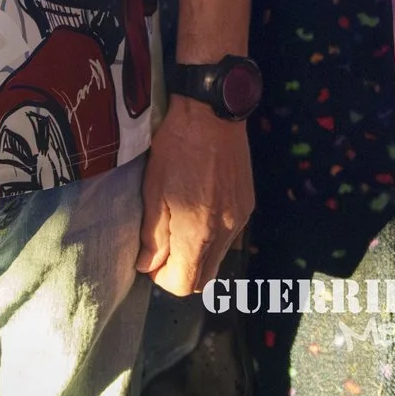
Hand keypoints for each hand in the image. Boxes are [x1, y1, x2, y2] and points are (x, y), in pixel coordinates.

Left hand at [137, 100, 252, 296]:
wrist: (213, 111)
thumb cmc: (177, 147)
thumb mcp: (154, 190)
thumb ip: (152, 235)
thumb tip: (147, 265)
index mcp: (198, 231)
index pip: (184, 284)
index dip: (163, 279)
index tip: (151, 260)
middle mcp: (225, 231)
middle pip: (205, 279)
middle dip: (182, 272)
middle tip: (162, 249)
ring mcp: (240, 218)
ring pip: (219, 258)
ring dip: (198, 255)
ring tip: (179, 226)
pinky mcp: (247, 205)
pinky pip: (229, 237)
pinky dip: (212, 237)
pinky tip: (200, 210)